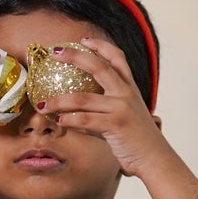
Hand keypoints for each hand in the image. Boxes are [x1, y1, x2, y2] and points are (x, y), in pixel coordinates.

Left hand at [31, 37, 168, 178]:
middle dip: (75, 56)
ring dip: (58, 100)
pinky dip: (69, 119)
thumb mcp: (125, 118)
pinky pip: (85, 120)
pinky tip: (58, 121)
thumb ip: (103, 111)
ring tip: (42, 105)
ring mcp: (122, 108)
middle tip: (56, 53)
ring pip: (82, 98)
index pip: (117, 58)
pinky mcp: (116, 125)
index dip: (101, 46)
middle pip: (98, 67)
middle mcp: (127, 93)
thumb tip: (74, 113)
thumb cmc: (137, 141)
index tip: (84, 39)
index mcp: (130, 89)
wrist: (155, 159)